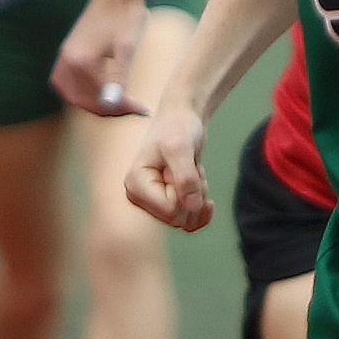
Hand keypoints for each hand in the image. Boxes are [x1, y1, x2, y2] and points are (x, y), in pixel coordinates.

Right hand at [50, 0, 149, 115]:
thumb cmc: (126, 17)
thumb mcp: (126, 50)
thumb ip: (117, 77)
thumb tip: (112, 104)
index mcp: (78, 62)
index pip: (96, 100)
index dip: (120, 109)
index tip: (142, 110)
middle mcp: (66, 61)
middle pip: (82, 101)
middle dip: (108, 109)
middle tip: (134, 109)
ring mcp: (65, 57)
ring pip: (75, 95)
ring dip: (97, 103)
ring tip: (123, 104)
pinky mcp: (69, 53)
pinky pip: (72, 83)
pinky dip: (88, 92)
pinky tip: (108, 91)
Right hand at [124, 104, 213, 232]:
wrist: (183, 118)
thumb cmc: (177, 127)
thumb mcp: (180, 147)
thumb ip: (185, 177)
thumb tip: (192, 207)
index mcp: (136, 185)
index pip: (170, 210)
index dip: (187, 193)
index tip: (186, 167)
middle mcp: (141, 197)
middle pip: (179, 218)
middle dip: (194, 194)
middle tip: (192, 167)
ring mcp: (155, 201)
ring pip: (187, 218)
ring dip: (199, 195)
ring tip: (193, 171)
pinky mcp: (167, 202)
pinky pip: (190, 220)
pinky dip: (201, 204)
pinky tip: (202, 185)